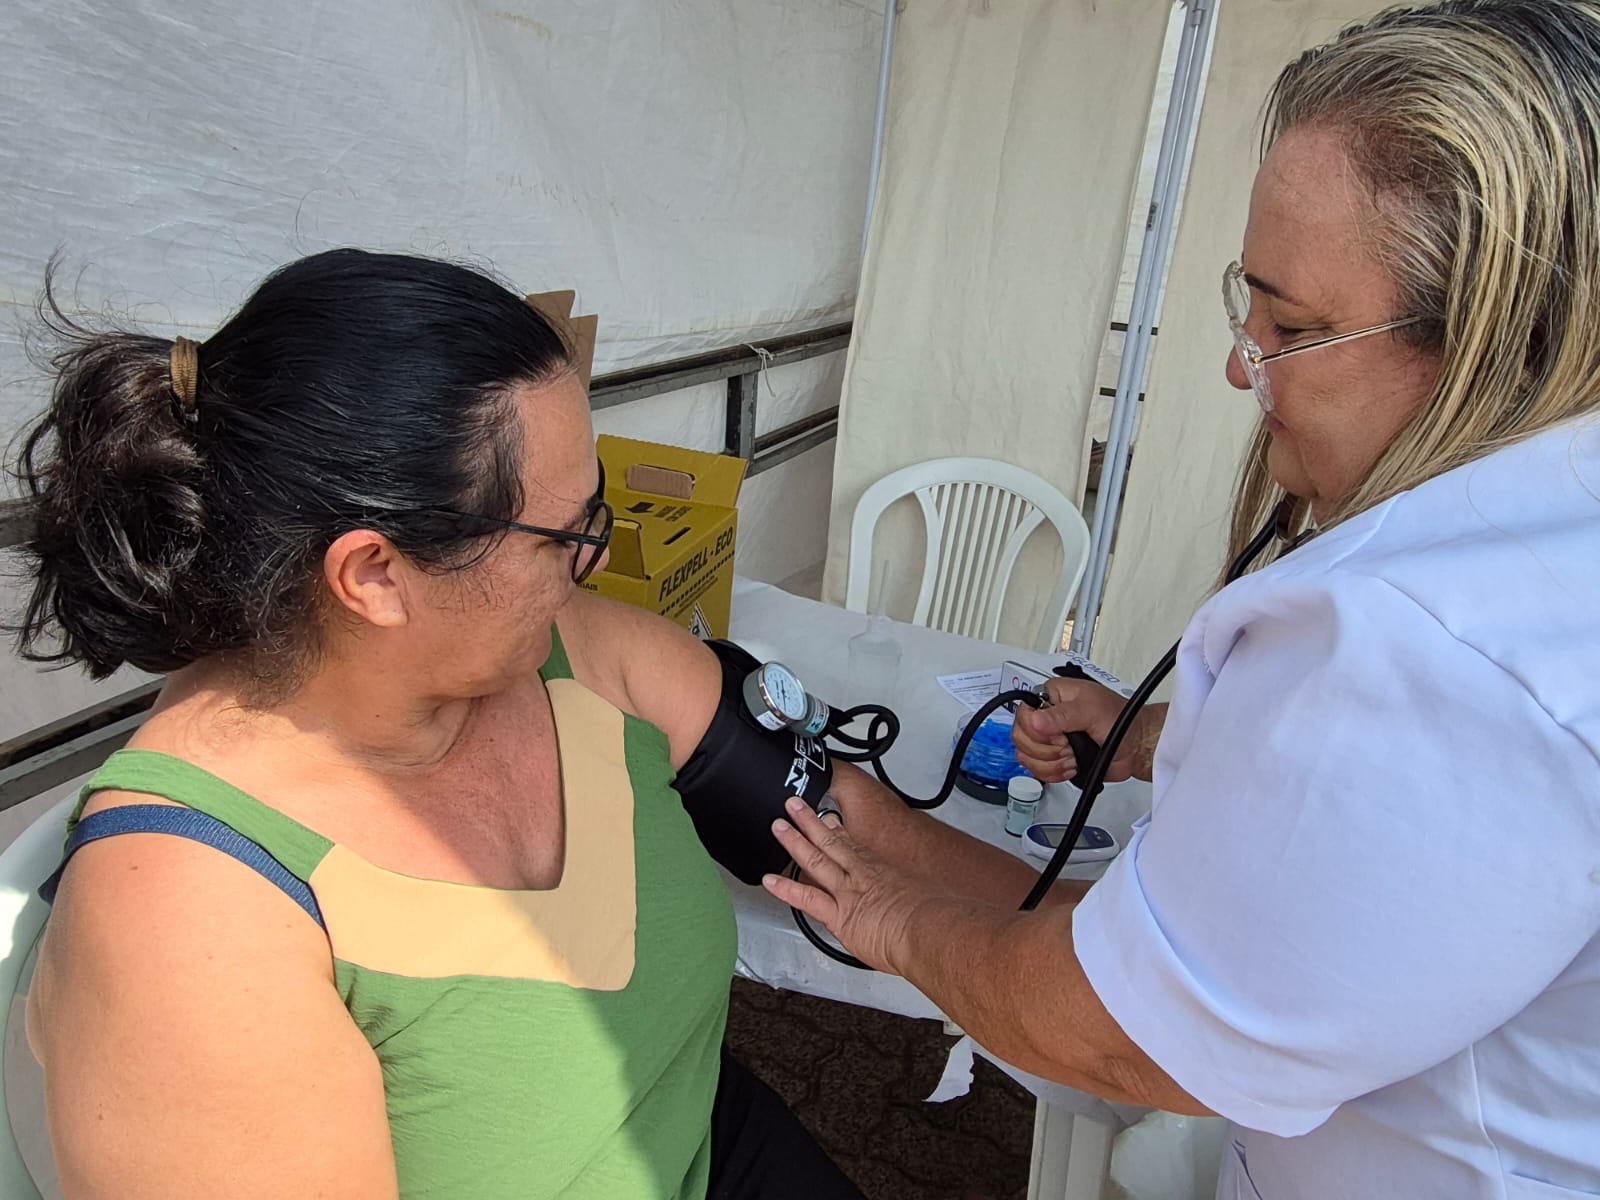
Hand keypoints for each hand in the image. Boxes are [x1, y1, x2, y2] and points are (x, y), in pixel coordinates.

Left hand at [762, 796, 936, 973]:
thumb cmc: (937, 919)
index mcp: (883, 873)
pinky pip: (807, 898)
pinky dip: (786, 889)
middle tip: (795, 805)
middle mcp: (862, 877)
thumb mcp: (931, 898)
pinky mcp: (839, 915)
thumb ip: (921, 899)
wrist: (931, 930)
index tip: (829, 819)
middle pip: (832, 843)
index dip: (839, 832)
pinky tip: (769, 880)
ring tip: (778, 825)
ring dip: (795, 841)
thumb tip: (932, 906)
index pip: (855, 847)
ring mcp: (848, 893)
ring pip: (816, 860)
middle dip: (811, 822)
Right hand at [1012, 677, 1140, 783]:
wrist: (1136, 746)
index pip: (1023, 714)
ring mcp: (1049, 739)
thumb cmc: (1121, 721)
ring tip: (1072, 757)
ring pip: (1026, 756)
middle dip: (1045, 750)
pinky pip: (1037, 771)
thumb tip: (1035, 721)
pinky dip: (1054, 774)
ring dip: (1051, 764)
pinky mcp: (1054, 759)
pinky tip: (1071, 766)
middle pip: (1020, 737)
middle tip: (1067, 747)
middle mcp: (1046, 716)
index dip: (1036, 731)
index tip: (1059, 735)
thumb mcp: (1091, 711)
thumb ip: (1062, 715)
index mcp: (1052, 696)